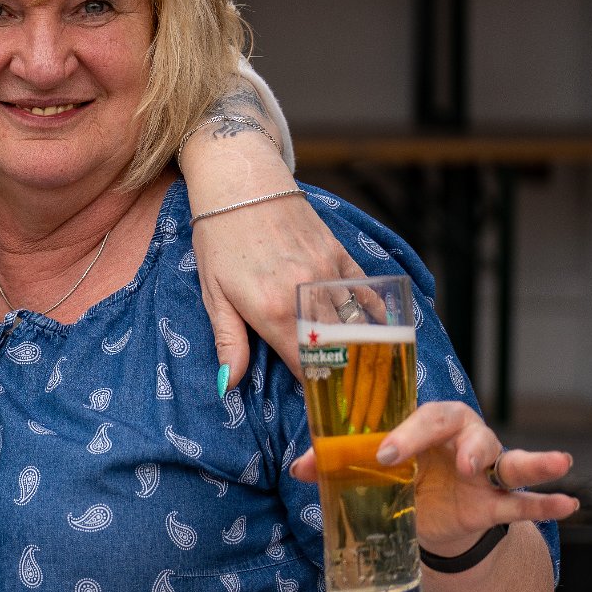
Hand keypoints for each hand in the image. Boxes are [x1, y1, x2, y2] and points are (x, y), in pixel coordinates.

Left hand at [193, 192, 360, 389]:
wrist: (241, 182)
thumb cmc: (218, 239)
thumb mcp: (213, 293)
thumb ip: (228, 341)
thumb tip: (229, 385)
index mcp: (274, 310)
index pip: (305, 366)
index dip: (314, 391)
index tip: (318, 409)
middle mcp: (308, 294)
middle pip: (336, 351)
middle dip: (341, 377)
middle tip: (346, 400)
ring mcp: (330, 273)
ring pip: (355, 325)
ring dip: (359, 352)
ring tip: (363, 377)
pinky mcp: (341, 255)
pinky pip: (365, 294)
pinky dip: (372, 316)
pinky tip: (377, 334)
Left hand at [288, 401, 576, 554]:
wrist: (420, 514)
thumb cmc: (395, 475)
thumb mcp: (366, 470)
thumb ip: (336, 464)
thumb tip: (299, 467)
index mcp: (425, 426)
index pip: (420, 418)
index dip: (406, 435)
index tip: (384, 455)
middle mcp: (460, 441)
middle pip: (467, 430)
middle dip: (465, 445)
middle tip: (460, 465)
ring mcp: (484, 472)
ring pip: (510, 460)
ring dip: (530, 463)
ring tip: (554, 462)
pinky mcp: (496, 504)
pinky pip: (525, 501)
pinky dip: (546, 503)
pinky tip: (568, 503)